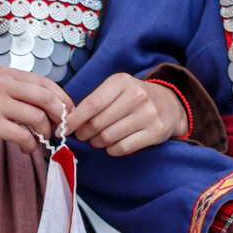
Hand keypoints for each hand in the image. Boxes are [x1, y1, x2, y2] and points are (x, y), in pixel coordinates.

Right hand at [0, 67, 72, 153]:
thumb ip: (20, 91)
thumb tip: (55, 105)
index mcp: (6, 73)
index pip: (45, 82)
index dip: (62, 99)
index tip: (68, 113)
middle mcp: (1, 84)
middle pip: (46, 98)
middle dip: (60, 116)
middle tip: (60, 129)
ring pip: (37, 118)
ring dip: (45, 133)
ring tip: (41, 141)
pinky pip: (23, 136)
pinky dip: (31, 145)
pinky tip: (27, 149)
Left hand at [70, 73, 188, 155]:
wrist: (169, 104)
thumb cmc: (133, 97)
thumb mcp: (116, 89)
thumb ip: (94, 101)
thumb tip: (67, 122)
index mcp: (122, 82)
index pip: (92, 104)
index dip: (74, 119)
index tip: (63, 128)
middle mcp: (137, 96)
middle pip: (98, 123)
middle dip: (84, 133)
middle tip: (82, 135)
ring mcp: (148, 115)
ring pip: (108, 137)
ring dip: (96, 142)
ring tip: (96, 140)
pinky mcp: (155, 132)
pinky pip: (123, 148)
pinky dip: (111, 150)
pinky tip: (111, 145)